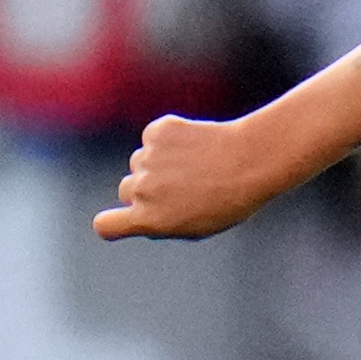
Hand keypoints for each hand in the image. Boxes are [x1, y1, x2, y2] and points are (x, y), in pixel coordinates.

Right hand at [95, 114, 288, 240]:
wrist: (254, 160)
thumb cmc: (231, 199)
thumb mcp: (198, 227)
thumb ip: (162, 223)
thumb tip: (139, 214)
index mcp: (149, 219)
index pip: (106, 226)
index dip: (114, 222)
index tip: (125, 218)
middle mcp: (141, 190)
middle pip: (126, 191)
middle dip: (146, 191)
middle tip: (183, 188)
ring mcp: (146, 159)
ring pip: (140, 163)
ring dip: (160, 164)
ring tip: (197, 166)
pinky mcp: (156, 132)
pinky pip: (154, 139)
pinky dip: (170, 140)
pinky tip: (197, 145)